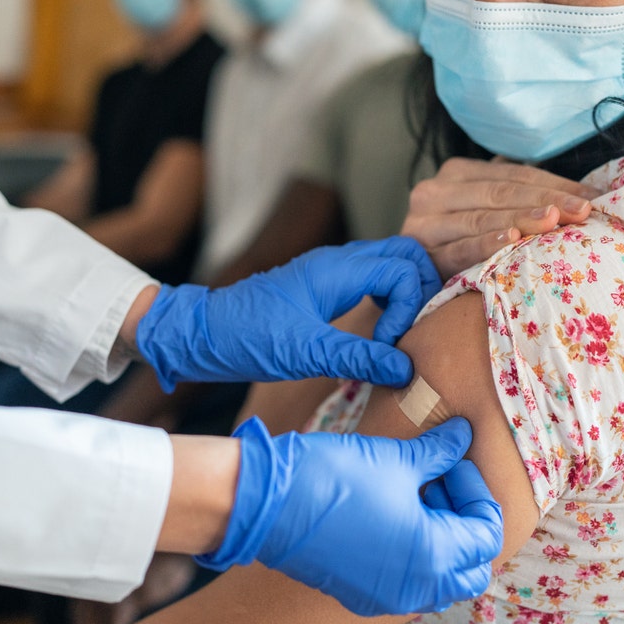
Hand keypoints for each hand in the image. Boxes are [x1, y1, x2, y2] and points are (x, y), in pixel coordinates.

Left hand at [137, 237, 439, 390]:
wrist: (202, 334)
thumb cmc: (247, 337)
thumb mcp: (305, 352)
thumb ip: (358, 358)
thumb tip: (406, 369)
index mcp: (336, 269)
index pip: (403, 268)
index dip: (409, 307)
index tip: (388, 344)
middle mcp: (338, 262)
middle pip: (404, 254)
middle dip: (421, 289)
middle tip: (413, 331)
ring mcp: (331, 273)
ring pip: (389, 265)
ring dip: (406, 294)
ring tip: (398, 335)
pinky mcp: (324, 288)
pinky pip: (371, 281)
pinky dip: (388, 300)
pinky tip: (379, 333)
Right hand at [196, 417, 502, 616]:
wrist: (267, 501)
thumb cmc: (334, 477)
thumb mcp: (396, 458)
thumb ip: (438, 452)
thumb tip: (462, 435)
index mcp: (434, 557)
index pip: (486, 533)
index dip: (476, 491)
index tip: (453, 460)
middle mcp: (415, 588)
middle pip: (469, 566)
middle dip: (464, 521)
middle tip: (441, 480)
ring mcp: (385, 597)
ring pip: (438, 578)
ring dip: (441, 538)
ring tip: (415, 493)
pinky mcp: (358, 592)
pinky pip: (405, 581)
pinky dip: (412, 552)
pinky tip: (390, 511)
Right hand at [402, 157, 601, 279]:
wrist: (405, 285)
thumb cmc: (459, 248)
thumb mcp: (485, 214)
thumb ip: (517, 197)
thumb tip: (583, 194)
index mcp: (456, 174)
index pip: (512, 173)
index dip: (553, 183)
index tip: (592, 197)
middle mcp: (435, 191)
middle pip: (499, 192)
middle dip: (545, 199)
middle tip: (582, 211)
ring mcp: (423, 222)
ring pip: (480, 217)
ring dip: (520, 219)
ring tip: (554, 221)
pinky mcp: (419, 253)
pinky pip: (458, 247)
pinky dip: (485, 243)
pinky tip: (511, 240)